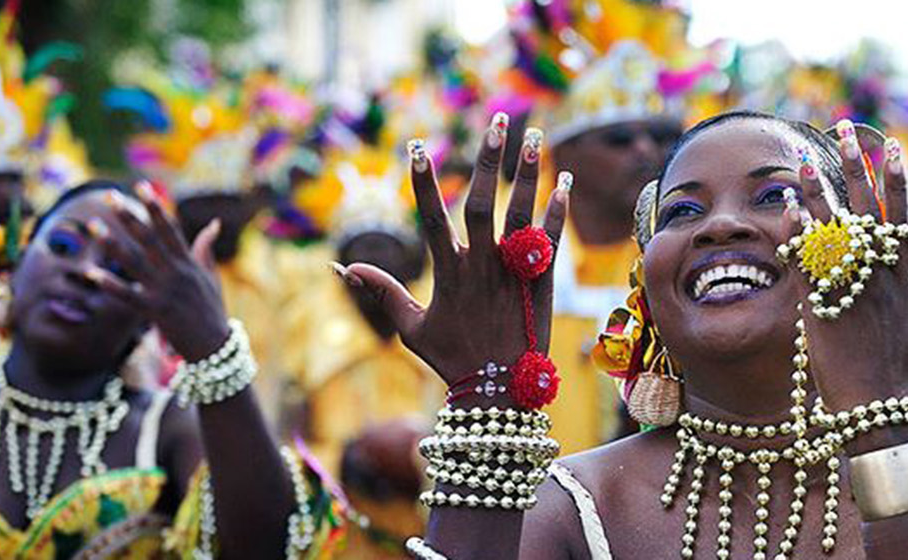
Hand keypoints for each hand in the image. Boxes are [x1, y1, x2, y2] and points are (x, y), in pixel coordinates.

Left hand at [90, 183, 231, 360]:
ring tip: (92, 225)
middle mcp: (175, 272)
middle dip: (129, 215)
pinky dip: (109, 284)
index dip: (155, 206)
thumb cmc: (212, 310)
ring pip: (133, 260)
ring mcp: (164, 290)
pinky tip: (90, 273)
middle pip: (148, 237)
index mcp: (188, 262)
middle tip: (110, 196)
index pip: (169, 227)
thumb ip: (205, 249)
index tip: (141, 187)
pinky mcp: (154, 310)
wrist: (214, 346)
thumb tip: (214, 223)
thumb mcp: (211, 277)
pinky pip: (127, 295)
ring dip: (111, 242)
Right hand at [335, 114, 568, 404]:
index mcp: (448, 271)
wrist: (498, 393)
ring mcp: (513, 273)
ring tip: (535, 134)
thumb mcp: (411, 327)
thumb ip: (382, 291)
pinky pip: (551, 240)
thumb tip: (343, 266)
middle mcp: (480, 265)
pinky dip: (558, 211)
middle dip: (487, 159)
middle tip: (496, 119)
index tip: (416, 146)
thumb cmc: (451, 359)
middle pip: (480, 201)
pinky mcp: (541, 283)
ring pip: (521, 212)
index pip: (431, 216)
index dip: (422, 181)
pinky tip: (564, 181)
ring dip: (528, 172)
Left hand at [793, 121, 907, 415]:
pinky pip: (806, 258)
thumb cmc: (905, 385)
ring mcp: (848, 288)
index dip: (895, 180)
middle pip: (868, 208)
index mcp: (904, 281)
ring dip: (821, 188)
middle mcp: (878, 277)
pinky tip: (789, 203)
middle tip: (847, 128)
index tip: (890, 148)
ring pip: (834, 227)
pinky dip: (798, 230)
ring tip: (808, 155)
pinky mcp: (819, 304)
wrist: (875, 412)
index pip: (900, 218)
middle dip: (857, 165)